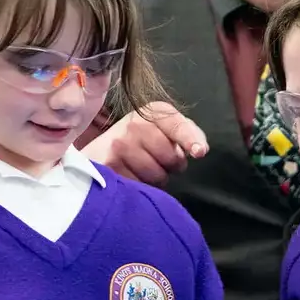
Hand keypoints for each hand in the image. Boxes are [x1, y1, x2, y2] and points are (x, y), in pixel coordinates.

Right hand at [81, 102, 207, 184]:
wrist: (99, 152)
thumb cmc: (140, 142)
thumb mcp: (162, 129)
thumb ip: (186, 134)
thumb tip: (200, 150)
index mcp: (152, 112)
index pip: (177, 125)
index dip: (190, 140)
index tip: (199, 152)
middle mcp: (134, 124)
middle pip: (171, 157)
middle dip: (171, 166)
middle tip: (158, 162)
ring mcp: (120, 144)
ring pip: (157, 175)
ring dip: (156, 180)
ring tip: (143, 170)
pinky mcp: (109, 165)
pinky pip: (140, 186)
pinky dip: (140, 188)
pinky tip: (131, 177)